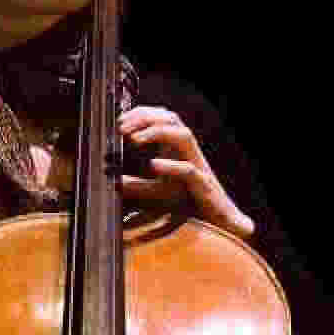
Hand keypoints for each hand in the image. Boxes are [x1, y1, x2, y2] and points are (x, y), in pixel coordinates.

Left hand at [118, 110, 245, 238]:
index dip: (141, 113)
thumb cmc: (190, 202)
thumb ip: (136, 185)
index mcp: (179, 147)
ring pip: (183, 136)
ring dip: (157, 133)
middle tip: (122, 127)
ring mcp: (197, 165)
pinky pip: (188, 170)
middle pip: (172, 119)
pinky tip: (153, 165)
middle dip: (145, 118)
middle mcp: (189, 151)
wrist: (219, 220)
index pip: (162, 117)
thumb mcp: (157, 191)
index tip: (120, 120)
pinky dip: (171, 165)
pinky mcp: (202, 185)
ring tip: (134, 139)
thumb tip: (114, 180)